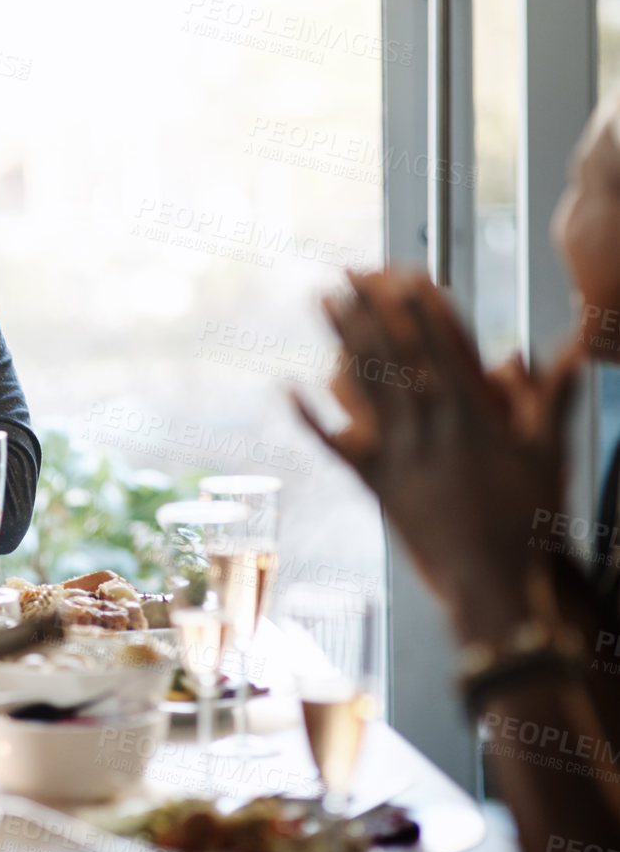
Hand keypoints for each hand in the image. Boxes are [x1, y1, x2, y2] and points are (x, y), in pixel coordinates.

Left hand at [293, 271, 579, 636]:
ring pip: (361, 383)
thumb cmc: (530, 520)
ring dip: (339, 338)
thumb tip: (565, 347)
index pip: (439, 345)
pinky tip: (286, 387)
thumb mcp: (550, 451)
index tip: (398, 271)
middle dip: (368, 306)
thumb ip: (553, 394)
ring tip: (322, 300)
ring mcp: (398, 453)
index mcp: (471, 413)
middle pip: (392, 352)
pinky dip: (309, 416)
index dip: (416, 306)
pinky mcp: (375, 483)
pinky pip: (334, 444)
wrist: (498, 581)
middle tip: (344, 271)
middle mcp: (429, 425)